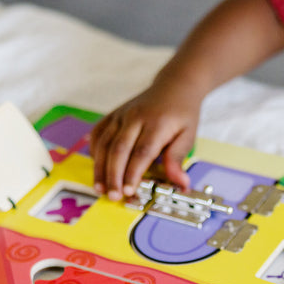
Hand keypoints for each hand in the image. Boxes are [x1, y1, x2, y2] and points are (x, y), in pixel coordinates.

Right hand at [90, 82, 201, 198]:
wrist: (174, 86)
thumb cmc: (182, 114)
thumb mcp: (188, 136)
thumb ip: (178, 159)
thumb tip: (181, 183)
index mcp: (157, 123)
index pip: (142, 152)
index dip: (133, 173)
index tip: (129, 192)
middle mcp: (135, 117)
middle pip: (119, 149)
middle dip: (113, 176)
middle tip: (113, 196)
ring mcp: (121, 115)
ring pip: (104, 143)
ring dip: (100, 168)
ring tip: (100, 188)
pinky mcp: (113, 115)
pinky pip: (98, 134)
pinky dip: (95, 152)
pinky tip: (97, 168)